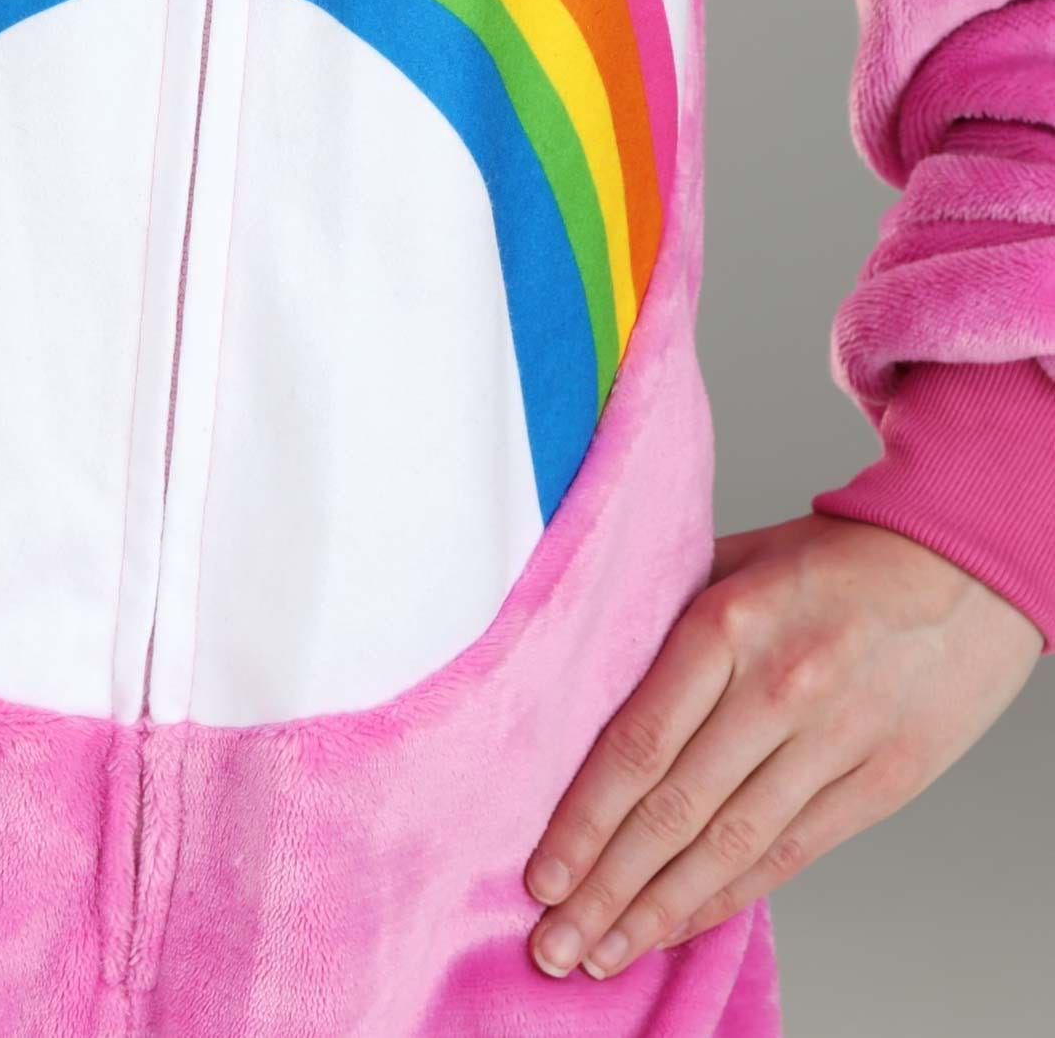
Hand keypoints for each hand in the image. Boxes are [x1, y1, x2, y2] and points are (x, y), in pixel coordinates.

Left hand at [524, 511, 1043, 979]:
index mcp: (729, 622)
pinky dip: (731, 897)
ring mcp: (834, 741)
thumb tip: (590, 655)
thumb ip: (668, 604)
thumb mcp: (740, 554)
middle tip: (555, 942)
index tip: (542, 872)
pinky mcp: (881, 781)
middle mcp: (778, 688)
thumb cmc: (839, 556)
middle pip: (676, 810)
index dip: (586, 819)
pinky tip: (681, 925)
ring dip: (659, 911)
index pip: (640, 742)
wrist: (964, 565)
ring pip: (731, 847)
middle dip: (607, 887)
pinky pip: (791, 854)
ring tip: (604, 952)